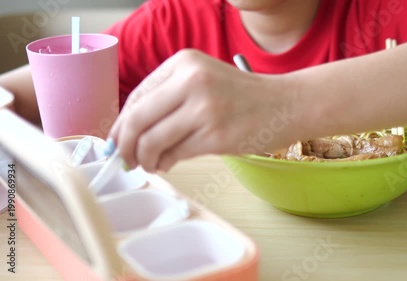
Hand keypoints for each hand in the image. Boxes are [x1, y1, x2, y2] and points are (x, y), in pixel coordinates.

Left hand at [109, 49, 300, 171]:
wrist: (285, 104)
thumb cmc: (243, 96)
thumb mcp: (202, 81)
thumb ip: (168, 99)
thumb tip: (130, 133)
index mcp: (183, 62)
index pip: (136, 97)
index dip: (120, 124)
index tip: (115, 141)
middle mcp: (191, 81)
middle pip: (137, 120)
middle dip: (124, 145)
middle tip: (125, 159)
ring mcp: (205, 109)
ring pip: (152, 141)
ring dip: (144, 158)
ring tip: (149, 163)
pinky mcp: (216, 136)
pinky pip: (175, 154)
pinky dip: (165, 162)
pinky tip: (168, 162)